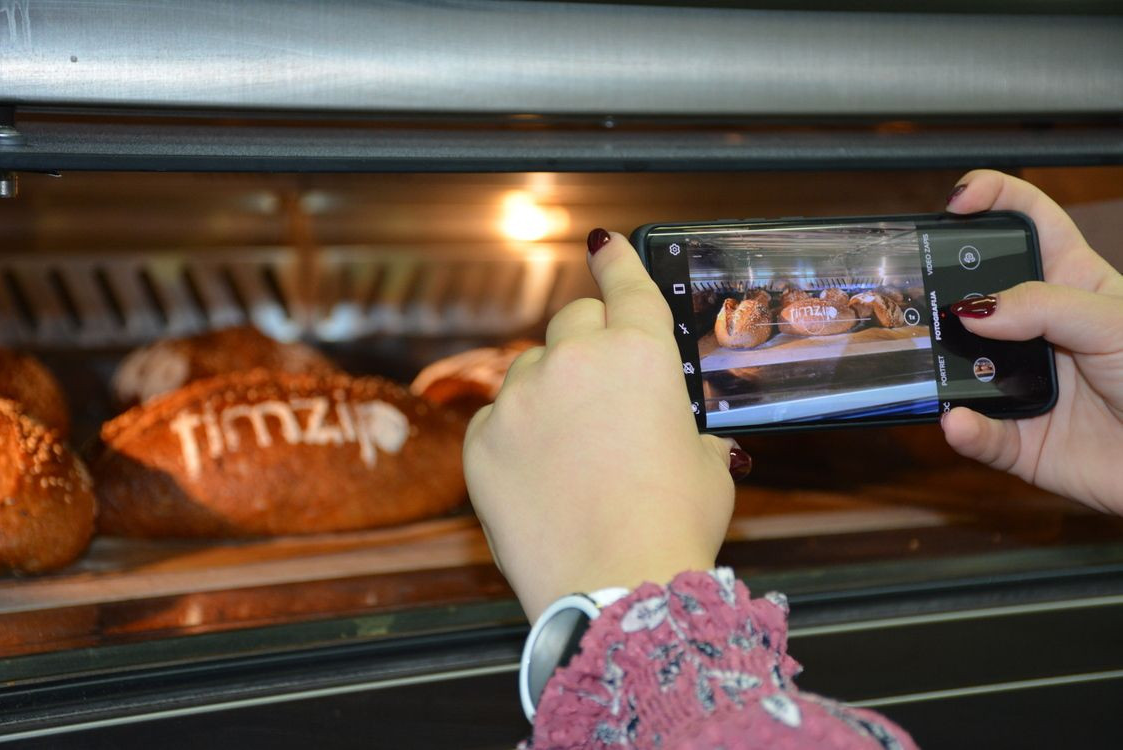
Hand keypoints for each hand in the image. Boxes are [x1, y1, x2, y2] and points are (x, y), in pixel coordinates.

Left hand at [463, 230, 741, 621]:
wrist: (614, 587)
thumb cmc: (672, 526)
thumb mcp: (707, 467)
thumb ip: (690, 430)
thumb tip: (689, 437)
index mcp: (641, 353)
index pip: (627, 284)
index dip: (616, 260)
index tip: (602, 244)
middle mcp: (576, 359)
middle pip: (573, 319)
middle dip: (588, 343)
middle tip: (599, 391)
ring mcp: (521, 397)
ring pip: (530, 369)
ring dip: (550, 393)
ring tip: (571, 455)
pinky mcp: (481, 438)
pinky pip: (497, 417)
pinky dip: (516, 435)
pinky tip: (540, 477)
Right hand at [942, 170, 1122, 513]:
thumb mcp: (1116, 323)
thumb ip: (1046, 307)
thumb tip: (974, 308)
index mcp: (1070, 284)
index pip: (1027, 223)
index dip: (993, 198)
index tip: (959, 201)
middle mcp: (1037, 330)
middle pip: (976, 293)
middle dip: (943, 284)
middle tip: (925, 291)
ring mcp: (1021, 383)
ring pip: (963, 366)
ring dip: (943, 365)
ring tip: (932, 360)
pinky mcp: (1017, 438)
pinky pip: (979, 433)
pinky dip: (965, 430)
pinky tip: (959, 421)